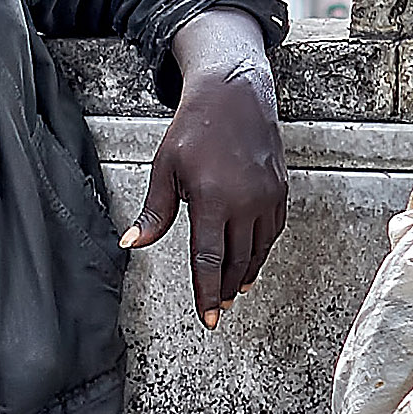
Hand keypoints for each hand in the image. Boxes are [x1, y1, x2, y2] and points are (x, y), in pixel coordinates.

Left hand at [120, 8, 286, 326]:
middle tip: (218, 309)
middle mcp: (245, 201)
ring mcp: (267, 196)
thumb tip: (132, 244)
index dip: (207, 292)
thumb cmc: (193, 129)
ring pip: (258, 250)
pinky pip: (272, 231)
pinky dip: (261, 251)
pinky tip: (251, 260)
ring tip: (233, 291)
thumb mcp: (165, 168)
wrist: (234, 96)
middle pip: (236, 261)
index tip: (208, 318)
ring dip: (245, 274)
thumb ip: (154, 212)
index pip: (209, 259)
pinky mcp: (280, 190)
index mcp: (213, 198)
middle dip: (226, 290)